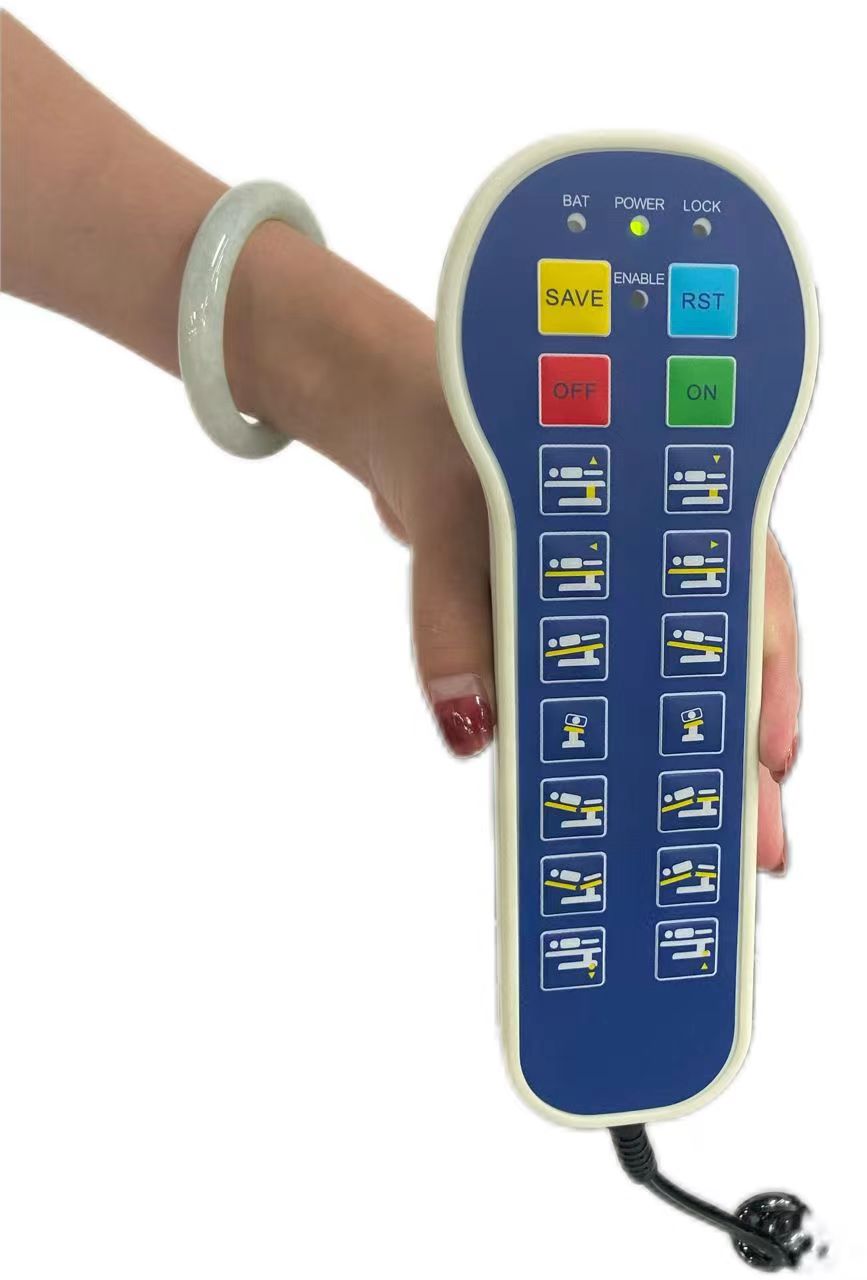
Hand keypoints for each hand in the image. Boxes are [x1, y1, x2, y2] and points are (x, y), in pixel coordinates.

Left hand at [238, 229, 797, 873]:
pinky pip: (616, 689)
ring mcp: (627, 590)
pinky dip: (628, 747)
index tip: (769, 754)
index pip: (743, 590)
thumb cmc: (452, 444)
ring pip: (679, 681)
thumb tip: (471, 729)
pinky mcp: (584, 624)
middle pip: (724, 656)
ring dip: (695, 763)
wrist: (405, 422)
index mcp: (662, 498)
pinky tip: (632, 802)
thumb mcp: (444, 519)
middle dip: (742, 754)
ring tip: (709, 847)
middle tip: (760, 846)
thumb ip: (451, 619)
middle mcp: (661, 551)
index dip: (766, 677)